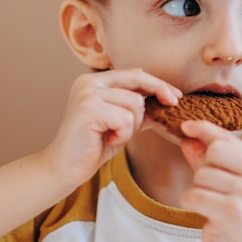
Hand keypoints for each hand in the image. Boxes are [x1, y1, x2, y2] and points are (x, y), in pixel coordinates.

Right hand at [46, 69, 180, 190]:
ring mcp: (87, 94)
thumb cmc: (93, 146)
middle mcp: (88, 82)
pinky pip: (125, 119)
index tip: (176, 96)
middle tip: (173, 104)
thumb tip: (167, 101)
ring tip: (115, 136)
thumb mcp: (121, 124)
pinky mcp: (88, 109)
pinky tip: (109, 140)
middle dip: (158, 93)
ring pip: (134, 103)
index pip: (134, 74)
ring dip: (132, 126)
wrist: (65, 167)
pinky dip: (123, 134)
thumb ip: (138, 110)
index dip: (158, 84)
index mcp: (95, 81)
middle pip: (137, 81)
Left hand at [178, 120, 241, 241]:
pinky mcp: (232, 213)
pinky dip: (192, 203)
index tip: (186, 126)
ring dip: (197, 190)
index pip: (227, 139)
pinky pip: (195, 195)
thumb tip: (188, 136)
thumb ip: (207, 160)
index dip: (204, 129)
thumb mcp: (224, 185)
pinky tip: (205, 214)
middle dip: (203, 168)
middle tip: (210, 188)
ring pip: (202, 175)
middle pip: (215, 151)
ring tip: (211, 205)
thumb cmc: (233, 219)